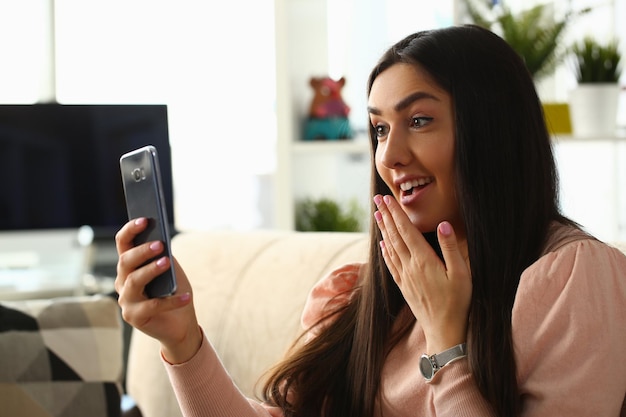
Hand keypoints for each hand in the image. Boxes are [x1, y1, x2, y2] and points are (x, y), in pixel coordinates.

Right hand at [115, 218, 201, 363]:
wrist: (180, 323)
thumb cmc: (174, 291)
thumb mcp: (171, 270)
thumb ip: (164, 256)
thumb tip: (161, 240)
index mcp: (129, 267)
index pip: (123, 244)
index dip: (130, 230)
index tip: (145, 219)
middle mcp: (122, 282)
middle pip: (125, 262)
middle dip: (141, 252)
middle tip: (159, 245)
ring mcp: (126, 301)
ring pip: (133, 282)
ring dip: (150, 270)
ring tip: (166, 263)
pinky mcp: (134, 317)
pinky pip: (152, 306)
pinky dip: (171, 301)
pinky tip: (186, 296)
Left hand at [373, 194, 471, 353]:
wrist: (445, 331)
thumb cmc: (459, 302)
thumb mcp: (462, 274)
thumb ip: (451, 248)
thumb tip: (443, 224)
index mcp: (424, 260)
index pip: (406, 230)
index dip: (396, 213)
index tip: (387, 198)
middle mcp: (410, 267)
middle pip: (394, 236)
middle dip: (386, 216)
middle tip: (377, 199)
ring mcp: (405, 277)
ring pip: (390, 248)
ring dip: (383, 230)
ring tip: (377, 215)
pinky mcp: (404, 287)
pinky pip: (391, 264)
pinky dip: (385, 252)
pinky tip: (382, 245)